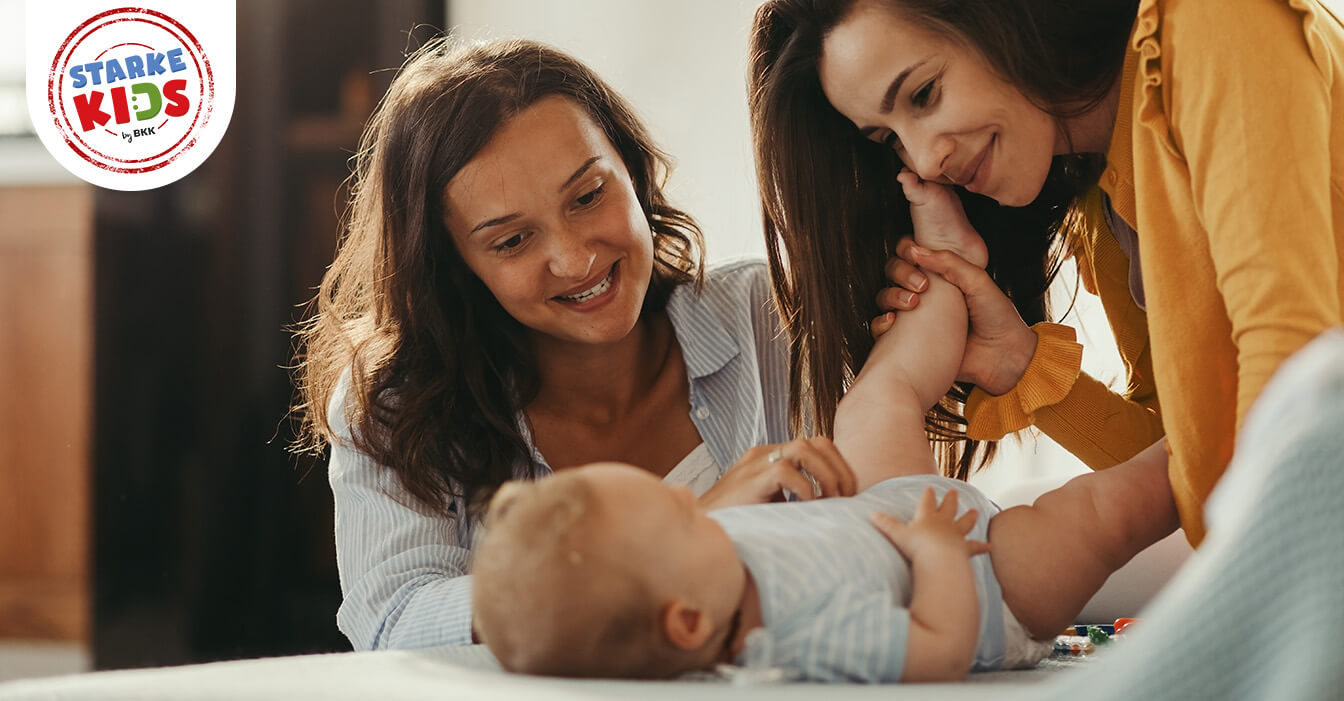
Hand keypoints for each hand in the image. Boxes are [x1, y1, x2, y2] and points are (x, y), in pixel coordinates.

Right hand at [698, 437, 856, 509]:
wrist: (701, 529)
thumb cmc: (737, 523)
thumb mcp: (772, 506)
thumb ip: (796, 499)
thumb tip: (833, 509)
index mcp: (771, 457)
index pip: (816, 446)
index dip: (838, 465)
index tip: (847, 493)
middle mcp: (765, 454)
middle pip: (816, 441)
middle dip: (839, 468)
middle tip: (846, 497)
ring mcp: (756, 463)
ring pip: (804, 447)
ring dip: (826, 474)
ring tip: (830, 500)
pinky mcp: (750, 479)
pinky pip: (785, 470)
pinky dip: (804, 488)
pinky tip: (807, 507)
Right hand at [870, 488, 989, 562]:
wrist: (937, 559)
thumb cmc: (917, 547)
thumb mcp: (897, 534)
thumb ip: (886, 524)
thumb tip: (871, 514)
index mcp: (927, 517)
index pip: (927, 502)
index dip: (928, 495)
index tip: (931, 487)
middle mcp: (943, 523)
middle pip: (948, 507)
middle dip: (950, 499)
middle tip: (954, 491)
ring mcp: (956, 535)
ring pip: (964, 522)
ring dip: (969, 516)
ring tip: (975, 510)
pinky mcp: (965, 549)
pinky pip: (975, 547)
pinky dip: (982, 547)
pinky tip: (990, 546)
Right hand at [872, 239, 1037, 394]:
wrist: (1004, 357)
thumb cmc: (997, 317)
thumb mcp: (978, 281)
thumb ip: (950, 262)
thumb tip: (916, 250)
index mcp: (942, 275)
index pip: (912, 254)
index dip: (906, 249)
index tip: (912, 254)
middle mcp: (926, 293)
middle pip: (894, 272)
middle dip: (900, 272)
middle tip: (921, 286)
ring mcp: (916, 317)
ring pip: (885, 298)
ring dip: (891, 296)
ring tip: (912, 305)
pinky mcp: (909, 341)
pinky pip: (882, 331)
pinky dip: (881, 325)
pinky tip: (894, 323)